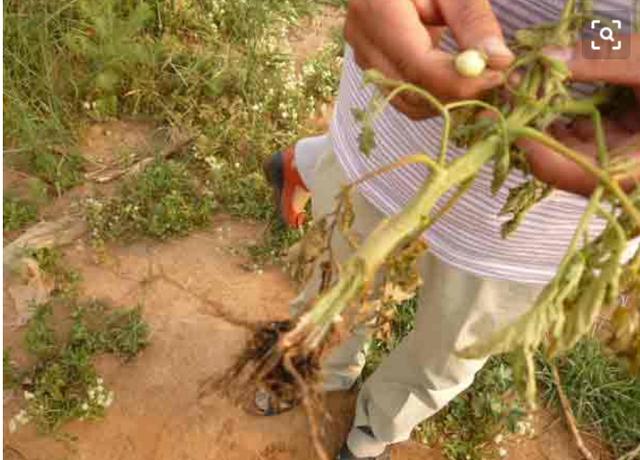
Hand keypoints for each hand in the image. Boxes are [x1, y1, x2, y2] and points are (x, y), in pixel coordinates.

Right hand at [344, 0, 514, 118]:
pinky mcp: (372, 65)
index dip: (458, 80)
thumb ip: (474, 21)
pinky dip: (435, 96)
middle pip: (411, 89)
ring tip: (482, 81)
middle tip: (496, 81)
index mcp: (376, 8)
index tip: (497, 77)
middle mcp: (362, 38)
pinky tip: (461, 80)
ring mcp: (363, 55)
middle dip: (456, 94)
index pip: (417, 65)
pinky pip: (404, 95)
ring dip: (447, 100)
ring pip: (407, 100)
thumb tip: (499, 62)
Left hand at [519, 35, 639, 195]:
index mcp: (635, 171)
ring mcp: (623, 164)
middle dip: (532, 129)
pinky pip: (585, 139)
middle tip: (509, 95)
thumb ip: (602, 60)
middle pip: (561, 163)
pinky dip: (566, 117)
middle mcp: (625, 177)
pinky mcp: (623, 148)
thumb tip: (544, 57)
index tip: (506, 111)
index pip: (566, 172)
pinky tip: (551, 94)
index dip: (529, 144)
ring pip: (569, 151)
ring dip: (545, 122)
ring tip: (526, 89)